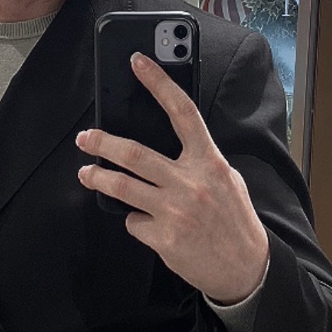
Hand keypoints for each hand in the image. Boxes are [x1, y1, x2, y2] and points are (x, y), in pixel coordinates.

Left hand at [76, 53, 268, 304]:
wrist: (246, 268)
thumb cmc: (234, 220)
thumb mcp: (226, 179)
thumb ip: (198, 160)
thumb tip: (166, 145)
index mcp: (208, 161)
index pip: (182, 112)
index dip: (158, 83)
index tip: (138, 62)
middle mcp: (190, 182)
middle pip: (134, 153)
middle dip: (102, 142)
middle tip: (85, 137)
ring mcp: (174, 211)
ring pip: (122, 187)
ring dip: (97, 178)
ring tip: (86, 173)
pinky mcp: (163, 237)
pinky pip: (134, 222)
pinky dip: (134, 220)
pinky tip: (146, 224)